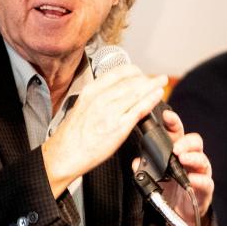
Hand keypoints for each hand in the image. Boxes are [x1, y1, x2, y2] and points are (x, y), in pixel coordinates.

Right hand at [42, 64, 165, 197]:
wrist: (64, 154)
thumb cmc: (72, 134)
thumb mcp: (82, 106)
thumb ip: (98, 96)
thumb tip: (114, 91)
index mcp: (91, 91)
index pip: (117, 73)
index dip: (133, 71)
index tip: (141, 73)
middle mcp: (101, 98)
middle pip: (130, 81)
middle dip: (146, 78)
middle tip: (157, 79)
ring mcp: (111, 112)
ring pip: (137, 92)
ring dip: (152, 85)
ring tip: (162, 82)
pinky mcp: (119, 127)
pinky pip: (139, 109)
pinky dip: (151, 99)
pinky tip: (158, 95)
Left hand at [137, 109, 213, 225]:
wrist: (179, 214)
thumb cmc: (169, 189)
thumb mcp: (154, 177)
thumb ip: (145, 168)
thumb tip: (136, 162)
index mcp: (178, 152)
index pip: (178, 133)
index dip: (174, 123)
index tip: (167, 116)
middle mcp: (191, 159)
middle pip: (195, 142)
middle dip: (186, 142)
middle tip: (176, 148)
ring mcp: (200, 173)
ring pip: (202, 160)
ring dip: (193, 157)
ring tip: (182, 159)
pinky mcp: (204, 189)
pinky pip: (206, 182)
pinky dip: (199, 180)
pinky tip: (191, 179)